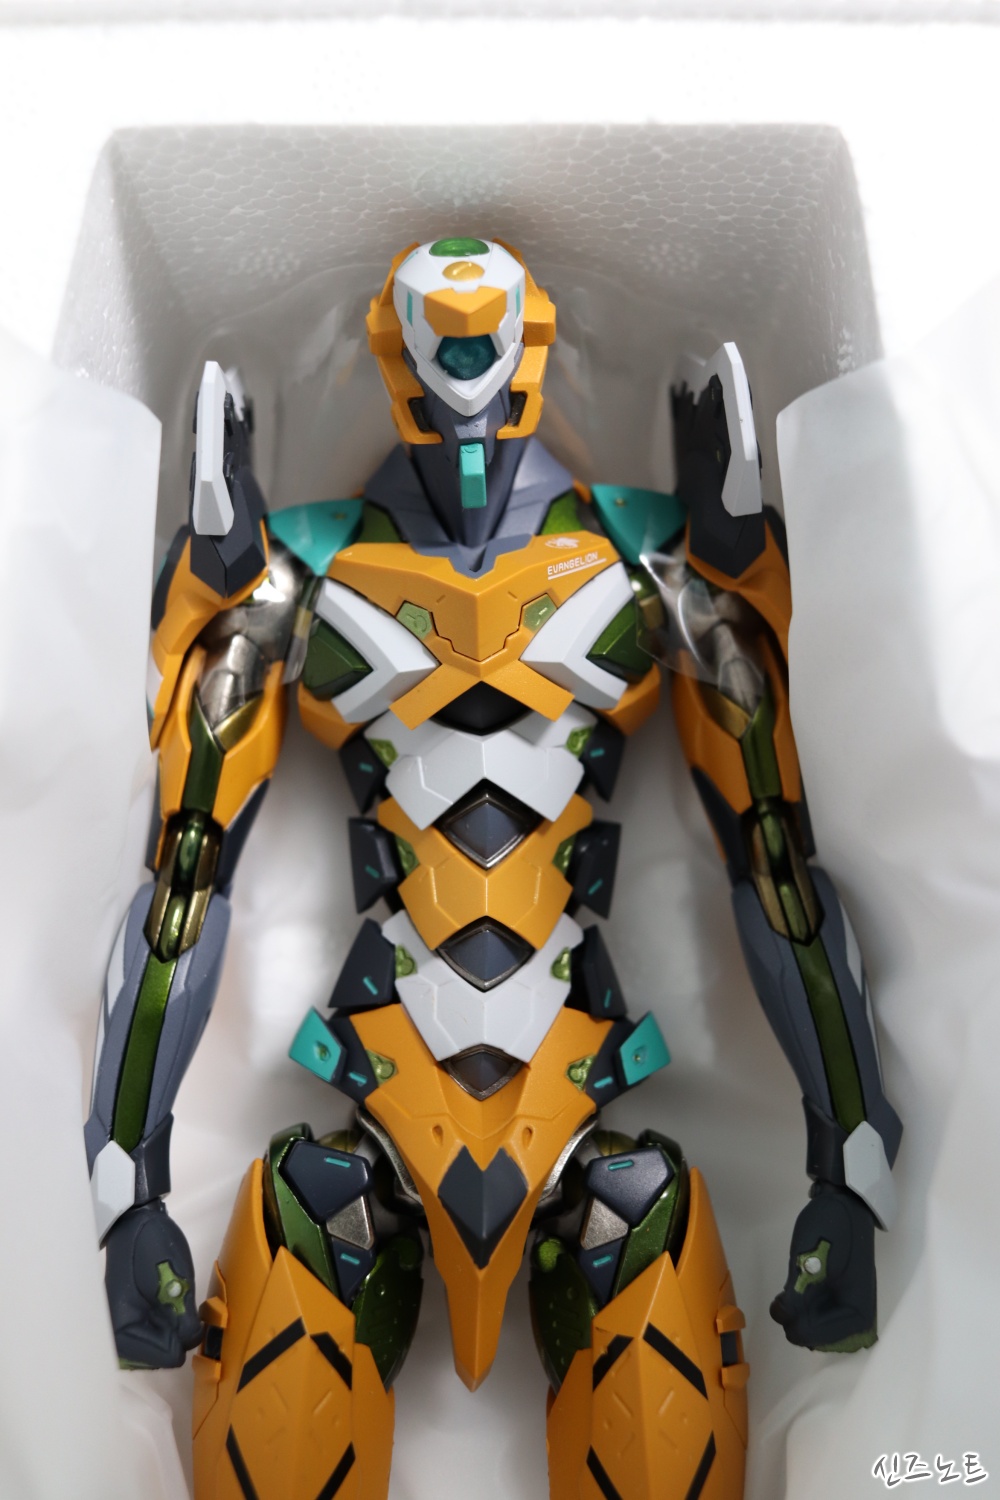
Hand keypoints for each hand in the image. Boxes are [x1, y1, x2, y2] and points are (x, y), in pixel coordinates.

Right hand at [104, 1201, 202, 1368]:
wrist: (136, 1225)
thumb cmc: (153, 1247)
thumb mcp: (176, 1281)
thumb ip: (182, 1319)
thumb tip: (186, 1344)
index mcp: (122, 1331)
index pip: (165, 1357)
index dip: (183, 1337)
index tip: (188, 1314)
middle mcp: (117, 1340)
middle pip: (161, 1358)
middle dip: (176, 1336)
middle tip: (181, 1306)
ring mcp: (122, 1332)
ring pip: (160, 1350)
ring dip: (173, 1332)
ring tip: (175, 1304)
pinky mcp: (130, 1324)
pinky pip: (155, 1338)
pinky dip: (167, 1327)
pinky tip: (170, 1307)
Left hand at [769, 1182, 876, 1351]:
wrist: (844, 1204)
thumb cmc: (832, 1230)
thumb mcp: (809, 1262)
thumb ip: (797, 1295)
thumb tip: (785, 1317)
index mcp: (857, 1315)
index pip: (815, 1337)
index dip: (792, 1320)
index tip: (783, 1298)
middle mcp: (854, 1319)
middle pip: (811, 1336)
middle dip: (794, 1316)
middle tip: (787, 1290)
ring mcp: (844, 1308)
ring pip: (808, 1325)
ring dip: (795, 1309)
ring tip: (793, 1284)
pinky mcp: (835, 1298)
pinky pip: (811, 1313)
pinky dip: (798, 1304)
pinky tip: (794, 1286)